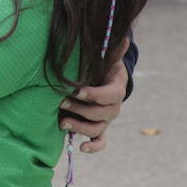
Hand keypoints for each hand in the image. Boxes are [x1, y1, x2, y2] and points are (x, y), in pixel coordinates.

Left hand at [59, 37, 128, 152]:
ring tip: (62, 122)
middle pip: (100, 114)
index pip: (108, 95)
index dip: (92, 94)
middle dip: (79, 109)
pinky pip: (100, 142)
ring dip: (79, 127)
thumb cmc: (102, 67)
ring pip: (97, 129)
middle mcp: (113, 107)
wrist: (105, 81)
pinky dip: (93, 147)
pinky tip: (81, 148)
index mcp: (116, 90)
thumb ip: (113, 50)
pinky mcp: (100, 129)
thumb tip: (126, 38)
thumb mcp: (107, 58)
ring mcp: (106, 120)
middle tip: (61, 102)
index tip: (75, 90)